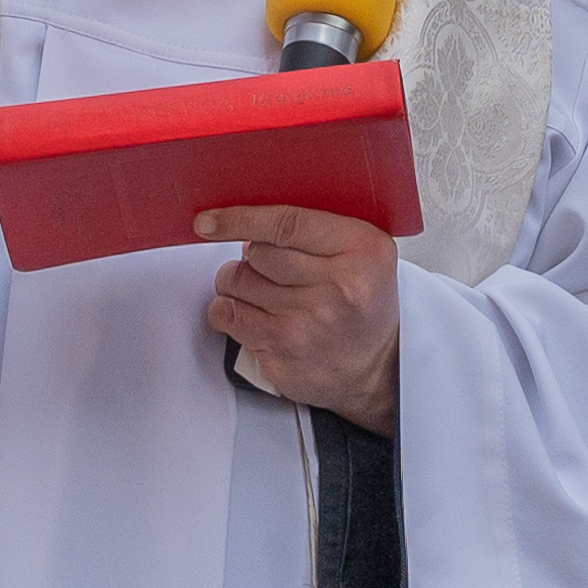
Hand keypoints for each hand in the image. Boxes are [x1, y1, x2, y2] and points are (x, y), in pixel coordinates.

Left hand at [204, 203, 402, 431]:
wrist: (376, 368)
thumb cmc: (362, 306)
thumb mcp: (363, 254)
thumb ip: (317, 230)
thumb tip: (249, 222)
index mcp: (363, 251)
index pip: (287, 224)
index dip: (241, 219)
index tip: (210, 220)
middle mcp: (340, 287)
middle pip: (257, 253)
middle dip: (251, 258)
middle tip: (270, 270)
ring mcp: (309, 322)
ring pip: (237, 282)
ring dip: (239, 284)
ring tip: (266, 294)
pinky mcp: (283, 350)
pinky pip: (227, 314)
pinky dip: (228, 311)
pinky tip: (252, 315)